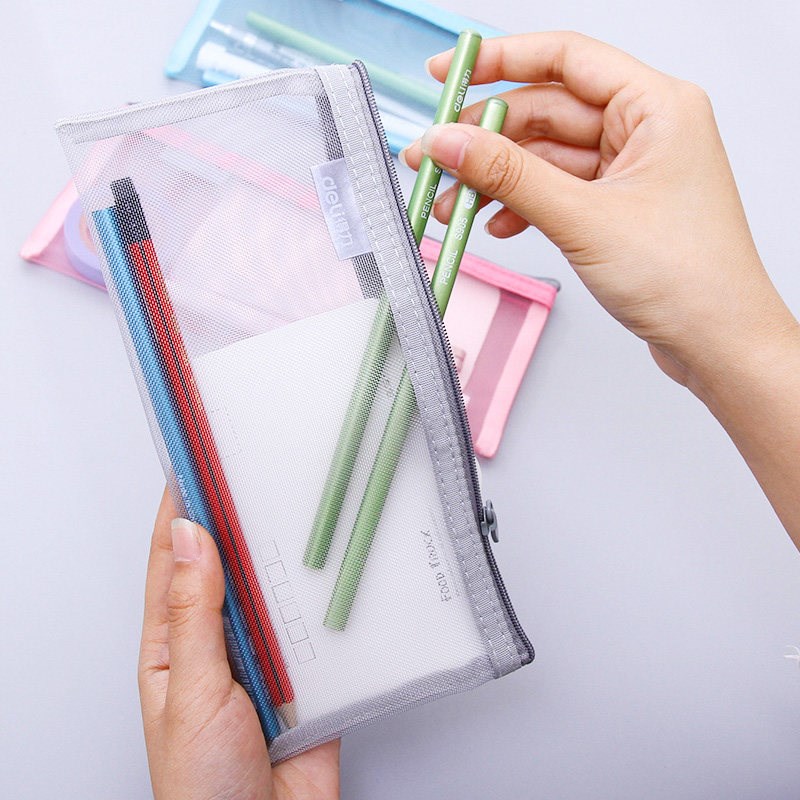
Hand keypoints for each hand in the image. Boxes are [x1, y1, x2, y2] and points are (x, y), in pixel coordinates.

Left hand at [139, 488, 339, 799]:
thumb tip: (192, 542)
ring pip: (275, 592)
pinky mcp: (309, 675)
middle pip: (230, 568)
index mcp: (174, 646)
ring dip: (286, 560)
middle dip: (240, 523)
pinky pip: (318, 626)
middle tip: (255, 473)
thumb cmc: (202, 790)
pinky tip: (336, 575)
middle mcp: (220, 644)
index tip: (192, 462)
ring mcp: (265, 658)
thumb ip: (195, 616)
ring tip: (297, 512)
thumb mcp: (191, 693)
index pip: (174, 561)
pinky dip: (327, 602)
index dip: (180, 511)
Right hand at [401, 32, 795, 389]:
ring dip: (497, 179)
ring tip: (451, 203)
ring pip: (546, 157)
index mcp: (656, 107)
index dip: (500, 60)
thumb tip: (452, 143)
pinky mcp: (617, 208)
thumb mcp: (583, 218)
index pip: (566, 59)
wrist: (717, 342)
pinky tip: (496, 224)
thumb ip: (510, 175)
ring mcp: (630, 171)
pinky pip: (556, 191)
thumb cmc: (687, 278)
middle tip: (436, 157)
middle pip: (547, 111)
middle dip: (486, 138)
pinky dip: (522, 205)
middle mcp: (645, 130)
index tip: (449, 73)